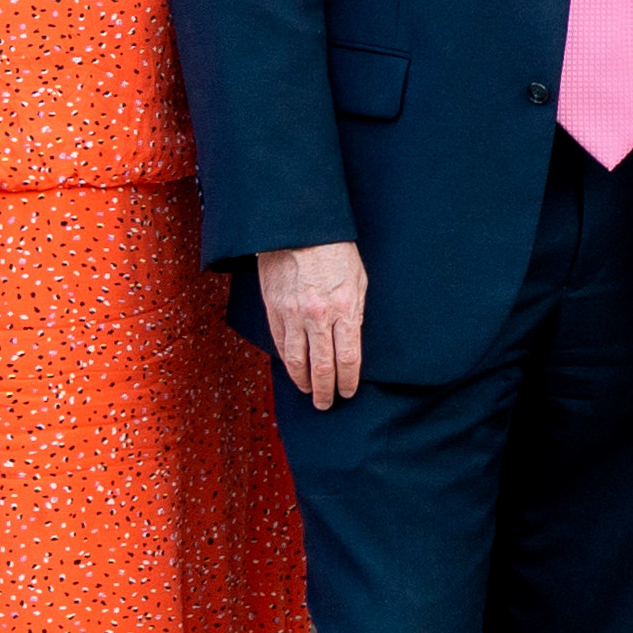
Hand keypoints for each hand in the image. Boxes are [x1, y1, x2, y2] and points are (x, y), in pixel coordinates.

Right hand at [254, 243, 366, 411]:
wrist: (298, 228)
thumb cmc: (334, 250)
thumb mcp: (358, 279)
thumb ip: (356, 311)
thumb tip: (353, 339)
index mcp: (344, 308)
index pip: (347, 358)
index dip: (348, 381)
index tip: (348, 392)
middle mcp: (318, 316)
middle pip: (322, 366)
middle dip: (325, 390)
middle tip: (326, 404)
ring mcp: (292, 315)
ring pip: (296, 360)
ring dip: (304, 381)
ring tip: (310, 392)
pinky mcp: (273, 309)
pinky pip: (279, 343)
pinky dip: (286, 361)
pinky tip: (293, 369)